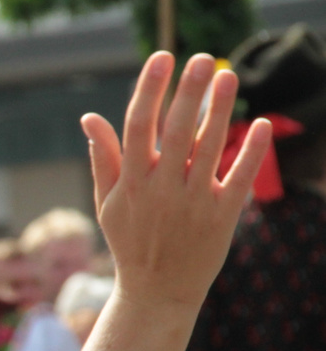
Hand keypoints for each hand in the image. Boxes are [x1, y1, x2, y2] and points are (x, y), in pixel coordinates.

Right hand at [80, 52, 269, 314]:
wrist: (157, 292)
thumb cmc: (130, 241)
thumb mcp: (108, 202)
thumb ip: (103, 158)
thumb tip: (90, 117)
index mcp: (132, 183)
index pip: (138, 126)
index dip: (150, 90)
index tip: (161, 59)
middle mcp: (162, 189)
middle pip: (177, 131)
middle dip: (189, 92)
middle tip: (202, 58)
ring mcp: (193, 203)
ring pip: (210, 147)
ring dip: (221, 110)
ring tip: (229, 77)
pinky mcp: (221, 216)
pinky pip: (239, 177)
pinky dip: (251, 151)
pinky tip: (261, 124)